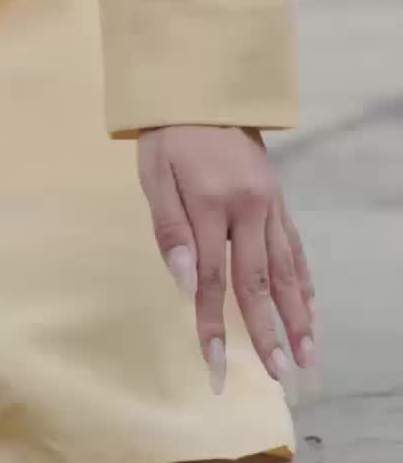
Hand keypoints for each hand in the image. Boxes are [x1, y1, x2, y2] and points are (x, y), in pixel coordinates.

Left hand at [138, 127, 315, 394]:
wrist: (201, 87)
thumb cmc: (169, 134)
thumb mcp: (153, 172)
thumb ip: (168, 227)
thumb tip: (182, 280)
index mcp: (210, 204)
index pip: (211, 279)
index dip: (212, 326)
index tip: (215, 366)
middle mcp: (247, 208)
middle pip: (258, 281)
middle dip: (267, 331)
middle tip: (279, 374)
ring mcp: (268, 203)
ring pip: (286, 268)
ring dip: (297, 314)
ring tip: (307, 354)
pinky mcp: (277, 198)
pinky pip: (294, 244)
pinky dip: (303, 278)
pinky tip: (310, 305)